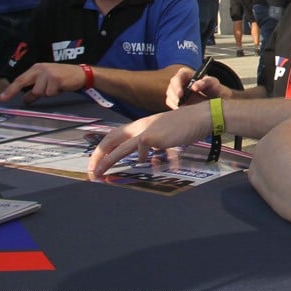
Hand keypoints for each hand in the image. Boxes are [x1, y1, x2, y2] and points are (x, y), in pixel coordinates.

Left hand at [0, 63, 83, 103]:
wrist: (81, 73)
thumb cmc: (64, 78)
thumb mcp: (47, 82)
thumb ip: (35, 90)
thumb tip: (25, 99)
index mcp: (37, 68)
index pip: (20, 79)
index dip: (11, 89)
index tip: (2, 97)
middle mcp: (41, 69)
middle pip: (26, 84)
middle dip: (22, 92)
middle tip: (11, 99)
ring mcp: (48, 73)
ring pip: (39, 91)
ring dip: (47, 93)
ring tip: (56, 87)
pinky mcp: (56, 78)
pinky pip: (50, 93)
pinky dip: (55, 93)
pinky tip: (61, 87)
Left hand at [87, 104, 209, 178]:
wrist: (200, 116)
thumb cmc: (185, 125)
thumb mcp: (164, 132)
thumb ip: (151, 144)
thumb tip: (144, 158)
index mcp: (141, 124)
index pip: (115, 135)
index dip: (103, 148)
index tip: (97, 161)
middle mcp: (141, 126)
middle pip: (111, 139)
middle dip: (98, 155)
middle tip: (91, 170)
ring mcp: (147, 131)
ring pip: (120, 148)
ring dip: (107, 162)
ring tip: (99, 174)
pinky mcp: (154, 138)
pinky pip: (141, 152)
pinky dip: (138, 160)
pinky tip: (143, 164)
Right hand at [164, 66, 234, 108]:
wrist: (214, 98)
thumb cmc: (213, 87)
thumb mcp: (212, 82)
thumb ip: (205, 82)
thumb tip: (194, 87)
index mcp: (188, 74)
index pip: (179, 76)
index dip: (177, 84)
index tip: (181, 94)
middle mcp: (180, 81)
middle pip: (172, 86)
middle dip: (174, 95)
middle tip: (180, 103)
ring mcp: (177, 91)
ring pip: (170, 95)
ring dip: (174, 102)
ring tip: (181, 107)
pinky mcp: (176, 100)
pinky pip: (171, 103)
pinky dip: (174, 107)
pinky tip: (180, 110)